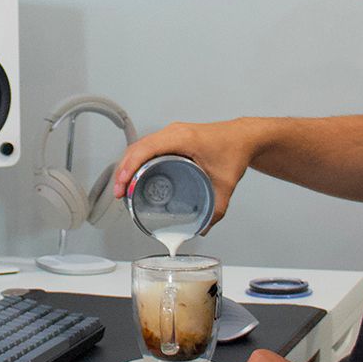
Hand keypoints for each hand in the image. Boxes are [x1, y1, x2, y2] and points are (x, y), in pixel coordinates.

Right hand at [111, 118, 261, 223]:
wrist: (243, 137)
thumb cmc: (234, 151)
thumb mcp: (225, 184)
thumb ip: (216, 210)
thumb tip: (202, 229)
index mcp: (183, 138)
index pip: (147, 148)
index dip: (131, 165)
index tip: (124, 183)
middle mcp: (174, 132)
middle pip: (138, 148)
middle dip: (124, 169)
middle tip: (119, 192)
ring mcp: (171, 133)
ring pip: (139, 146)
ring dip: (127, 165)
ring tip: (122, 187)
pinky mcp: (171, 138)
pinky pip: (147, 146)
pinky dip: (136, 160)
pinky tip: (133, 175)